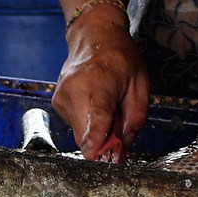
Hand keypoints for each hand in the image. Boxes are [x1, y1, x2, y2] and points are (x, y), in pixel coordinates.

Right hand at [52, 7, 148, 162]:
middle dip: (105, 142)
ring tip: (107, 107)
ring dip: (97, 131)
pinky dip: (88, 122)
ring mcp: (61, 98)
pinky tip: (95, 105)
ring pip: (81, 135)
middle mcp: (73, 92)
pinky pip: (76, 126)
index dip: (100, 146)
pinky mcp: (57, 103)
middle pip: (86, 137)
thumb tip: (122, 148)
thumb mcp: (140, 86)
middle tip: (119, 126)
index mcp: (98, 84)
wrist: (94, 37)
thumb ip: (134, 120)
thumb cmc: (120, 58)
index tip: (104, 159)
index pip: (95, 122)